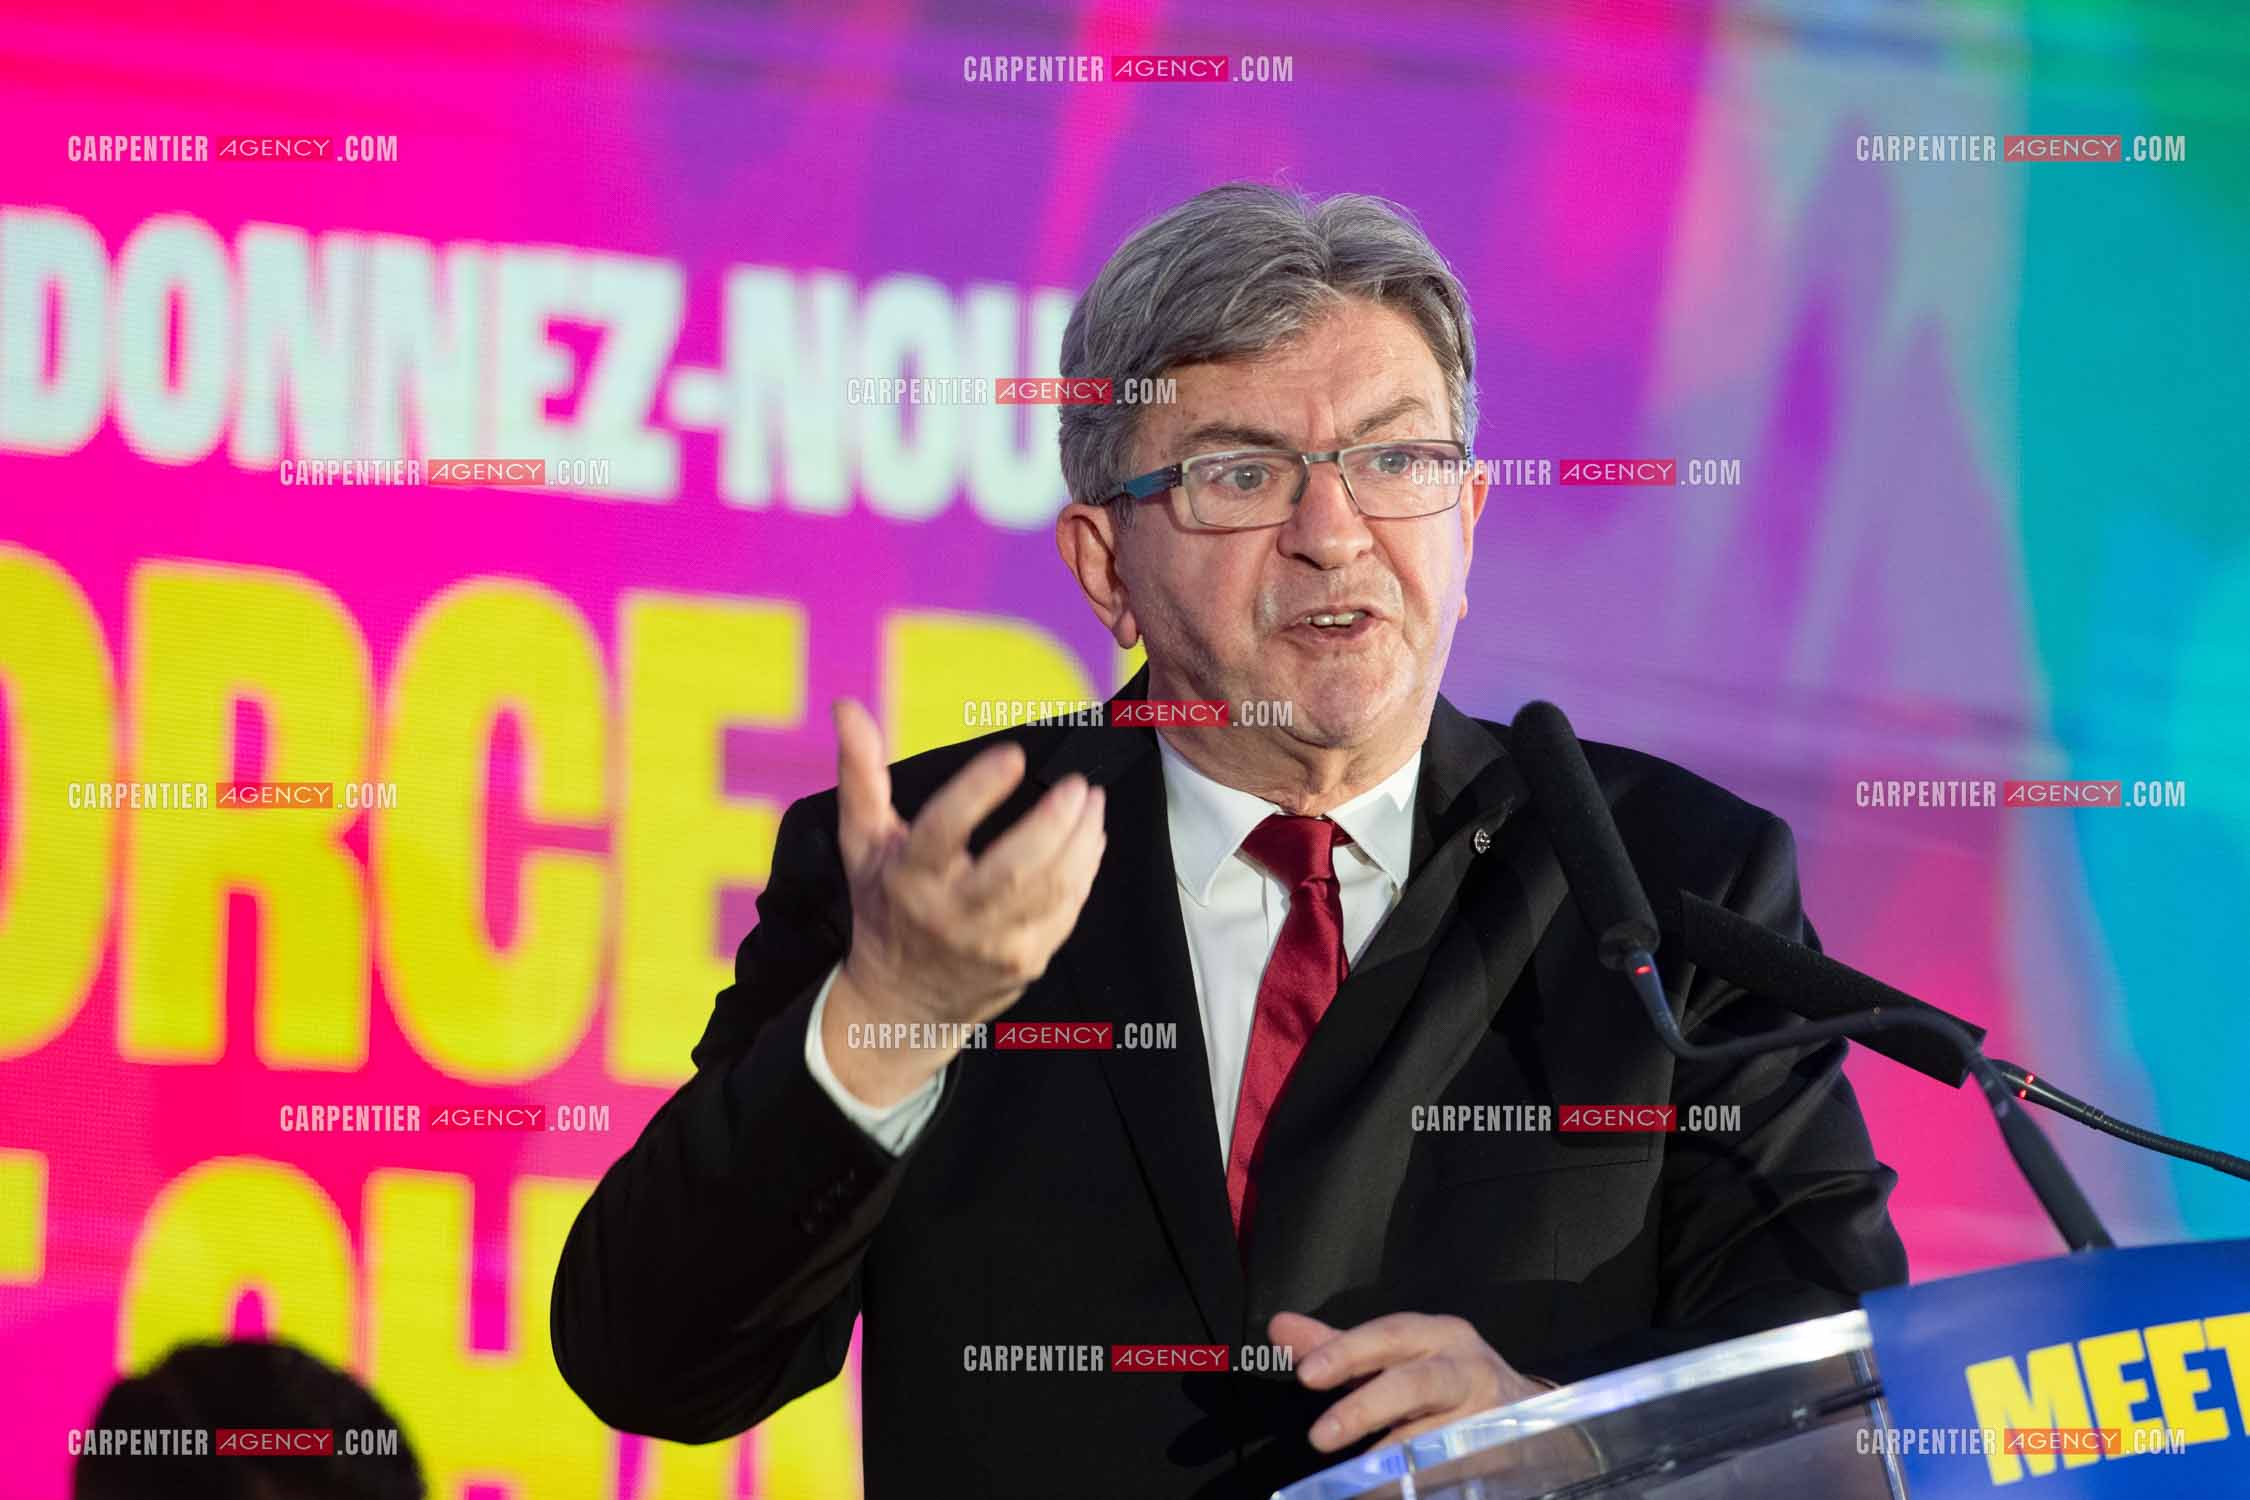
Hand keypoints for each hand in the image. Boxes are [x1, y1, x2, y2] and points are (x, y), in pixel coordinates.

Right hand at [823, 699, 1106, 1104]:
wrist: (902, 1001)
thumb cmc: (884, 906)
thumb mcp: (863, 844)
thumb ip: (862, 774)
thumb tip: (846, 706)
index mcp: (910, 880)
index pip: (944, 831)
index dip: (978, 792)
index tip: (1013, 755)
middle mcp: (952, 916)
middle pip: (1013, 869)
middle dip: (1053, 824)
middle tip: (1078, 786)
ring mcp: (994, 945)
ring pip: (1051, 890)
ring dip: (1081, 841)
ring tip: (1093, 801)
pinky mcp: (1026, 961)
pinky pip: (1067, 911)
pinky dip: (1085, 869)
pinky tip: (1092, 837)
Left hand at [1271, 1310, 1549, 1453]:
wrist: (1527, 1409)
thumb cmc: (1444, 1373)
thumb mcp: (1397, 1354)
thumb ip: (1337, 1345)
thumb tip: (1279, 1329)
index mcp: (1437, 1335)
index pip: (1388, 1336)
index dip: (1346, 1353)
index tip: (1306, 1375)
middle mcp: (1466, 1369)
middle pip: (1415, 1384)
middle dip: (1366, 1407)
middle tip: (1319, 1435)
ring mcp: (1486, 1416)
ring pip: (1435, 1436)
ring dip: (1390, 1456)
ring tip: (1354, 1473)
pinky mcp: (1496, 1454)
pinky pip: (1449, 1470)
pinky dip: (1414, 1479)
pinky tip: (1384, 1489)